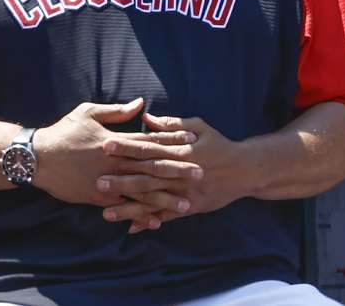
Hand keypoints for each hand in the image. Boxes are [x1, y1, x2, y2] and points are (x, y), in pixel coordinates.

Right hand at [31, 99, 200, 230]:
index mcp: (117, 140)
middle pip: (153, 167)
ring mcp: (109, 181)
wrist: (37, 158)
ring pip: (142, 191)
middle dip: (178, 170)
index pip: (150, 140)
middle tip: (201, 174)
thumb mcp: (89, 112)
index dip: (172, 140)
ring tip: (187, 204)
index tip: (192, 141)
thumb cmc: (64, 132)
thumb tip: (142, 104)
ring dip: (166, 198)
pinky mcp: (99, 197)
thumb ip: (118, 111)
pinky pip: (124, 207)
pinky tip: (157, 221)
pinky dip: (140, 215)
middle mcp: (116, 162)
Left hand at [97, 113, 258, 230]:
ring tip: (106, 212)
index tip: (105, 145)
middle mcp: (180, 173)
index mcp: (181, 151)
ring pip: (153, 200)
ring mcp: (185, 192)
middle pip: (147, 176)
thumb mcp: (200, 127)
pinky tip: (131, 227)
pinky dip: (149, 222)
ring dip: (129, 206)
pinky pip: (166, 216)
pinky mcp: (190, 207)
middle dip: (122, 179)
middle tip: (98, 182)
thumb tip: (146, 118)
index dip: (127, 147)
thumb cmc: (220, 145)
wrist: (246, 170)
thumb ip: (172, 124)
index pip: (149, 148)